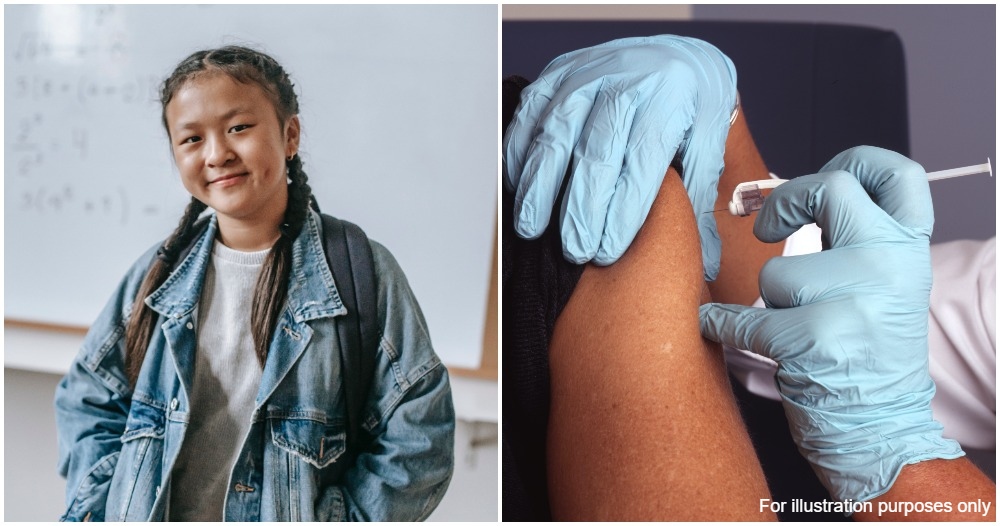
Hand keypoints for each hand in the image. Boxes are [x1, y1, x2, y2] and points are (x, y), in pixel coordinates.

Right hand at [504, 36, 737, 278]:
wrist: (674, 57)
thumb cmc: (692, 106)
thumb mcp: (710, 144)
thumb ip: (699, 199)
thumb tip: (703, 262)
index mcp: (670, 98)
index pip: (641, 162)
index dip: (621, 211)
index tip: (607, 250)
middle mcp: (626, 80)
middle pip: (595, 153)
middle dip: (580, 208)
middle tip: (574, 250)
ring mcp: (587, 74)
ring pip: (555, 134)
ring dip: (539, 186)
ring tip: (532, 227)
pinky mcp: (558, 73)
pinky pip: (529, 113)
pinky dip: (518, 152)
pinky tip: (519, 187)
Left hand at [699, 146, 962, 501]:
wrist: (881, 429)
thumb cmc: (867, 353)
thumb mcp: (882, 285)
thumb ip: (851, 239)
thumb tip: (789, 198)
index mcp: (909, 249)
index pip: (899, 174)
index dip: (856, 160)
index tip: (822, 171)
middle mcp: (891, 264)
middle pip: (829, 189)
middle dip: (783, 202)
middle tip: (764, 226)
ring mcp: (856, 300)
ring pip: (776, 272)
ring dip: (767, 301)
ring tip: (791, 327)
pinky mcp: (817, 338)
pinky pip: (744, 319)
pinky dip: (721, 325)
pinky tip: (717, 327)